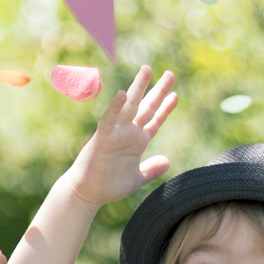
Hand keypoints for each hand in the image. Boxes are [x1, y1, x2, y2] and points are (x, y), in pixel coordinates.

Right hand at [68, 66, 177, 206]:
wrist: (88, 193)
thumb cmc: (109, 186)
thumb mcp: (137, 178)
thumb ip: (151, 169)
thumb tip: (167, 162)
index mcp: (137, 142)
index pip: (154, 120)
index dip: (165, 108)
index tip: (176, 95)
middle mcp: (128, 133)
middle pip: (147, 107)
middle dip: (159, 91)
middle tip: (170, 74)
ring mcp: (116, 133)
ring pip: (130, 106)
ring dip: (139, 88)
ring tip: (147, 70)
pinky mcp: (103, 138)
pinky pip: (110, 120)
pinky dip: (116, 107)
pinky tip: (123, 94)